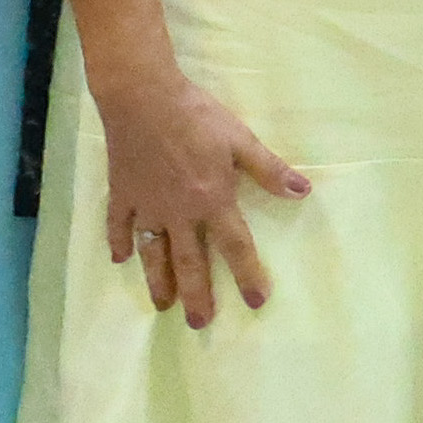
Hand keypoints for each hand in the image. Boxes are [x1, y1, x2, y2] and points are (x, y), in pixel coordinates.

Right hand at [95, 67, 309, 325]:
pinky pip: (119, 225)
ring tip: (162, 305)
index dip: (247, 274)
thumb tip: (303, 192)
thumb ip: (269, 170)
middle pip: (189, 262)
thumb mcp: (240, 140)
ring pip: (153, 253)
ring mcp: (146, 205)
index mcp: (211, 200)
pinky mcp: (122, 193)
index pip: (234, 246)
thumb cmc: (196, 116)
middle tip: (199, 323)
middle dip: (196, 295)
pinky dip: (118, 242)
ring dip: (157, 280)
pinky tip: (119, 259)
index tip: (256, 301)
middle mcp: (178, 212)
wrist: (142, 98)